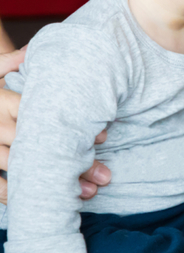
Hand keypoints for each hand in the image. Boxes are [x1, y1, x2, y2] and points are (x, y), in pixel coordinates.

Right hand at [0, 46, 111, 204]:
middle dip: (73, 163)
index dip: (73, 128)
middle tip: (104, 177)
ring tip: (86, 194)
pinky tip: (44, 202)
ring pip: (22, 170)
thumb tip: (33, 50)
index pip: (41, 115)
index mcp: (0, 101)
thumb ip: (11, 61)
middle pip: (38, 147)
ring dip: (54, 184)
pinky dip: (18, 196)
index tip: (103, 139)